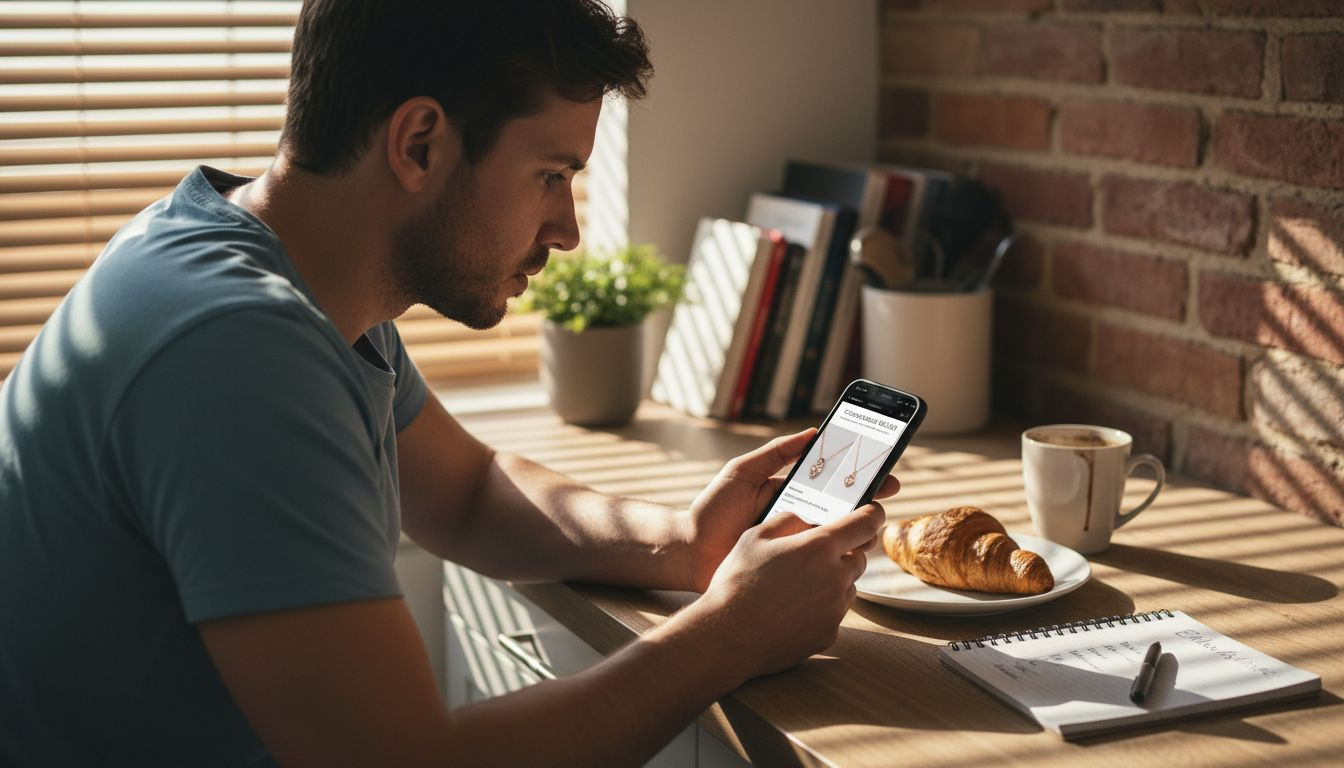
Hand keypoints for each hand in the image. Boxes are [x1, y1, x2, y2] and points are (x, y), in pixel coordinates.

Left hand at [680, 428, 899, 591]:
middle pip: (843, 512)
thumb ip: (775, 453)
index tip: (884, 472)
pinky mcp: (790, 569)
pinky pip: (819, 563)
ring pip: (838, 538)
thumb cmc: (712, 510)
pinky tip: (849, 553)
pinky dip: (838, 558)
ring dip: (858, 532)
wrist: (688, 552)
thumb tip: (812, 432)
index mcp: (791, 494)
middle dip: (868, 505)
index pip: (832, 484)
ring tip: (868, 525)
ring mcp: (796, 546)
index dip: (860, 479)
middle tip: (883, 499)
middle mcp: (799, 520)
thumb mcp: (742, 472)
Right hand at [686, 502, 887, 682]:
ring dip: (833, 580)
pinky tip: (792, 608)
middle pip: (860, 556)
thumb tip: (809, 517)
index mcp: (819, 547)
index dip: (872, 513)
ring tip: (797, 585)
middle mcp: (836, 577)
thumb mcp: (755, 536)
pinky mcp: (829, 633)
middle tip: (816, 553)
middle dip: (845, 551)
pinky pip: (834, 612)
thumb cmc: (737, 582)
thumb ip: (789, 519)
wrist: (727, 636)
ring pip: (848, 586)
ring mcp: (835, 609)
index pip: (866, 522)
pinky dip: (822, 606)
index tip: (871, 511)